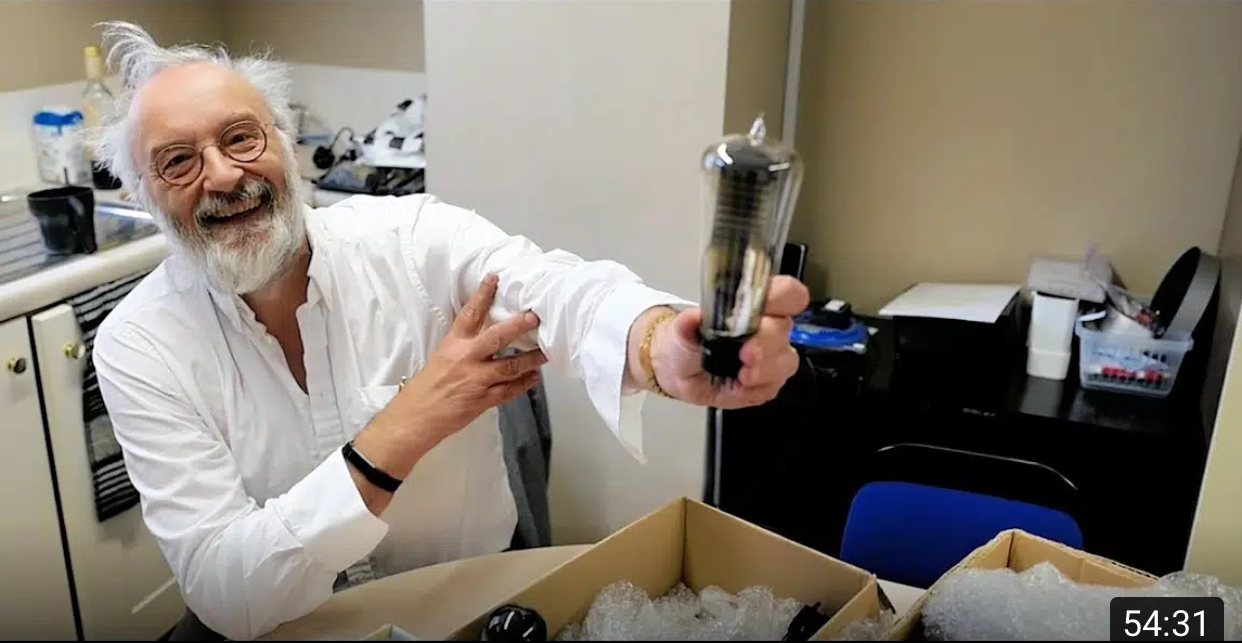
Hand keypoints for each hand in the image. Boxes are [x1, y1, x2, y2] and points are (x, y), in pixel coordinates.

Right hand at [354, 274, 545, 491]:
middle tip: (534, 316)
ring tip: (546, 352)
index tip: (495, 278)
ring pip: (511, 366)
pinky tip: (535, 378)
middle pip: (497, 337)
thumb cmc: (426, 388)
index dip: (483, 294)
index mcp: (453, 345)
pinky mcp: (483, 400)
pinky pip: (510, 390)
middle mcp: (466, 359)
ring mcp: (476, 380)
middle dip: (518, 326)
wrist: (416, 417)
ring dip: (531, 359)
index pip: (470, 314)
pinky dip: (525, 384)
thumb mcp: (441, 357)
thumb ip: (463, 345)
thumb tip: (486, 333)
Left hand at [650, 276, 808, 408]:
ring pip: (786, 362)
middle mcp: (769, 328)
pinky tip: (737, 386)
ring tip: (742, 374)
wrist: (680, 370)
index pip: (786, 293)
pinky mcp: (768, 383)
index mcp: (755, 305)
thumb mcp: (682, 328)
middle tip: (745, 352)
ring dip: (764, 369)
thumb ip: (689, 321)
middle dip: (766, 341)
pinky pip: (772, 388)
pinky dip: (754, 390)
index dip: (781, 297)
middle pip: (785, 328)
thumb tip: (695, 317)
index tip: (761, 310)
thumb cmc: (689, 341)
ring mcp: (772, 356)